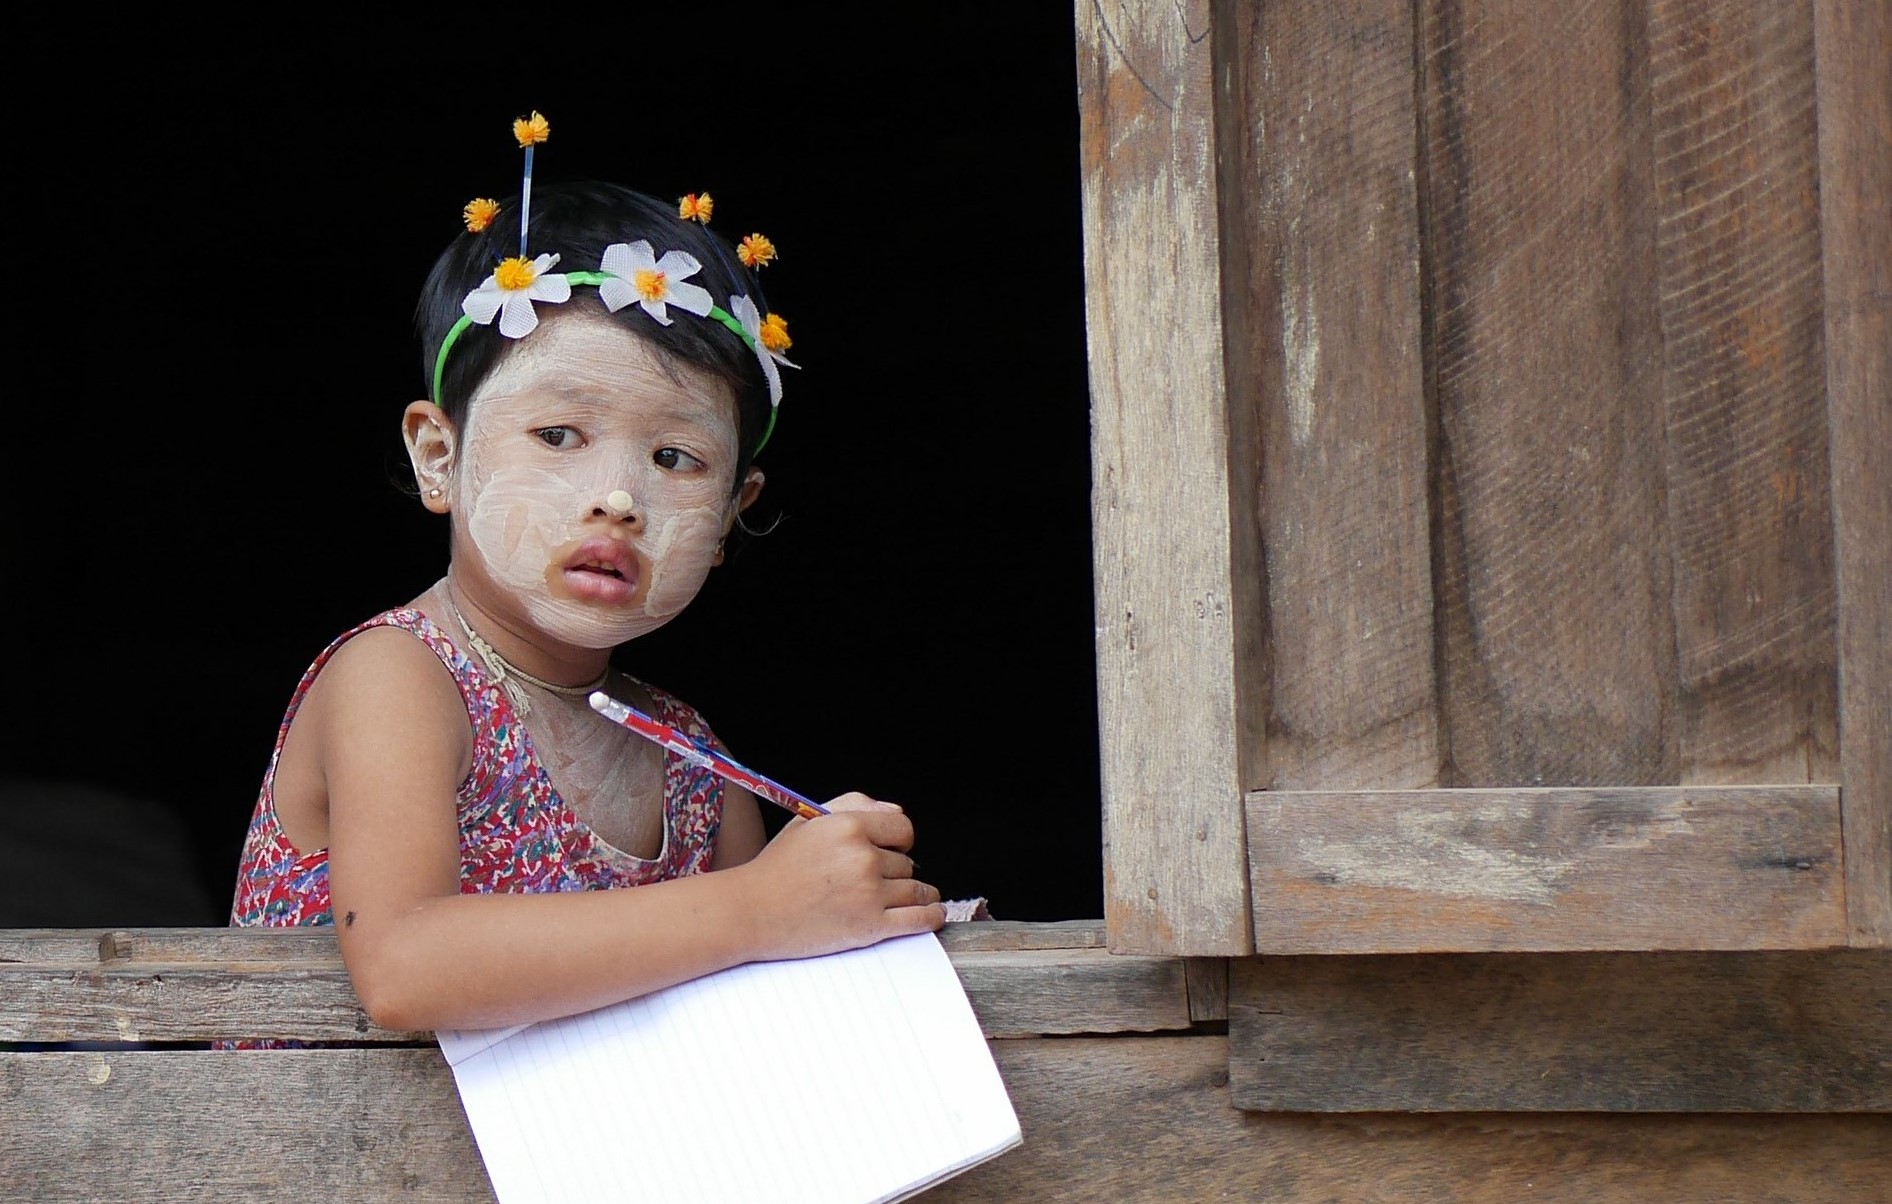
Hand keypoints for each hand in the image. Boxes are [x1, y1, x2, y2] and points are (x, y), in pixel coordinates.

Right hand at [738, 792, 944, 960]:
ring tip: (904, 898)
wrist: (751, 911)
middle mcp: (863, 857)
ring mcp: (869, 893)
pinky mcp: (871, 926)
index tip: (893, 848)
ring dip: (913, 894)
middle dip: (893, 870)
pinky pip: (919, 918)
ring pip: (915, 889)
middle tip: (869, 880)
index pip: (903, 828)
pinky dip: (931, 915)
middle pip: (906, 862)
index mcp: (848, 827)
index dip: (899, 839)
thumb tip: (896, 812)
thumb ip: (855, 805)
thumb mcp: (810, 821)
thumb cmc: (778, 868)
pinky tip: (931, 913)